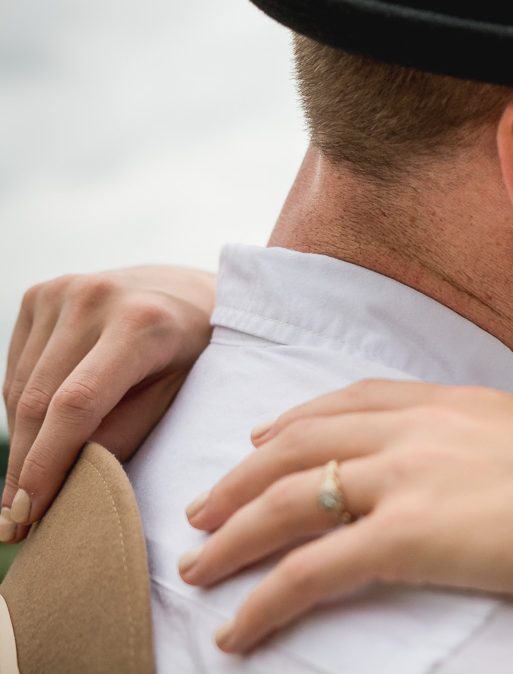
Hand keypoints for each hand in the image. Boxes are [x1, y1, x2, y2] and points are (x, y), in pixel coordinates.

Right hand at [2, 266, 215, 539]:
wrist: (189, 291)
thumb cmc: (193, 351)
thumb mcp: (178, 394)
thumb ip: (126, 432)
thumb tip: (71, 481)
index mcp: (141, 323)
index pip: (77, 404)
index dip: (47, 462)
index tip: (29, 512)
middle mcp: (94, 299)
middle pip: (39, 400)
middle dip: (25, 466)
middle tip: (16, 523)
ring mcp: (62, 291)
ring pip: (19, 388)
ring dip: (21, 443)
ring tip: (27, 489)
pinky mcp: (40, 294)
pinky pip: (15, 368)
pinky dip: (21, 409)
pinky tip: (38, 437)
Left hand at [181, 381, 512, 672]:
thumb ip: (510, 442)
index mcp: (453, 402)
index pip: (354, 400)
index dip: (298, 419)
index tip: (265, 436)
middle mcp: (417, 430)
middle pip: (300, 443)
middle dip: (241, 475)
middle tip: (204, 505)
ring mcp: (405, 478)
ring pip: (287, 501)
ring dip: (231, 535)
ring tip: (196, 566)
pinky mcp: (402, 537)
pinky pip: (307, 572)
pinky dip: (262, 601)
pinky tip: (237, 631)